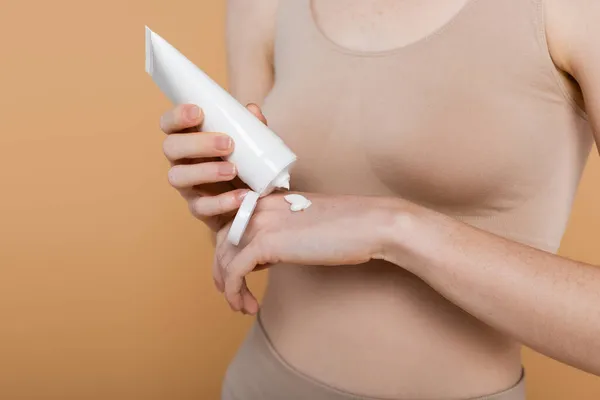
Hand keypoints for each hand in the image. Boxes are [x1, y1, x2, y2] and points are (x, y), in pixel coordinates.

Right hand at [160, 103, 266, 231]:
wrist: (263, 206)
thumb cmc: (251, 168)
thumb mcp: (254, 147)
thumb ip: (252, 129)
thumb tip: (252, 110)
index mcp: (190, 140)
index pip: (170, 124)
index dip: (177, 117)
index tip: (198, 112)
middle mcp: (183, 161)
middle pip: (170, 147)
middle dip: (197, 143)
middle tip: (228, 143)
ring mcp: (188, 187)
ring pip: (177, 176)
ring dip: (205, 171)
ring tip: (234, 170)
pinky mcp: (200, 209)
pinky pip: (201, 207)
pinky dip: (222, 201)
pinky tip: (242, 196)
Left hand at [213, 193, 396, 313]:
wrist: (369, 224)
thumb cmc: (347, 227)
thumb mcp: (304, 223)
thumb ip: (282, 232)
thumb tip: (268, 254)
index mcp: (268, 199)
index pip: (232, 224)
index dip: (227, 251)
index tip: (234, 274)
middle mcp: (258, 207)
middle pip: (221, 241)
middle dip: (221, 271)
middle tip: (232, 294)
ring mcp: (260, 223)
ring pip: (224, 258)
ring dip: (228, 287)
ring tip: (241, 307)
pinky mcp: (266, 243)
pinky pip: (235, 272)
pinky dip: (234, 292)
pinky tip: (247, 306)